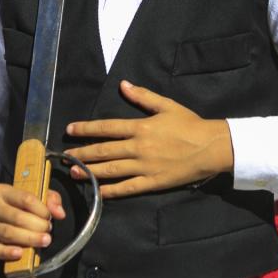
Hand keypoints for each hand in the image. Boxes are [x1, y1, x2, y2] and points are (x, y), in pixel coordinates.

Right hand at [0, 183, 64, 261]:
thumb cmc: (7, 205)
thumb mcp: (25, 194)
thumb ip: (48, 199)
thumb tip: (60, 212)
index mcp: (3, 192)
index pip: (26, 199)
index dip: (42, 209)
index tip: (49, 216)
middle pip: (18, 217)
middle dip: (38, 226)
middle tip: (47, 231)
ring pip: (8, 233)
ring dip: (29, 239)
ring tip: (43, 241)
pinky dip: (7, 252)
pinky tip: (20, 253)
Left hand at [65, 80, 233, 197]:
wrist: (212, 147)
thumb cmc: (190, 124)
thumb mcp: (166, 105)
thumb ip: (143, 96)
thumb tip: (123, 85)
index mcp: (140, 127)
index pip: (107, 127)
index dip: (86, 128)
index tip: (70, 130)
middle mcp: (139, 147)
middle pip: (104, 150)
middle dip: (83, 153)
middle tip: (65, 156)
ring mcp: (145, 166)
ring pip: (112, 170)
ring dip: (91, 171)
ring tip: (74, 172)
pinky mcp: (153, 182)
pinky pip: (128, 188)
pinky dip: (112, 191)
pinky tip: (99, 192)